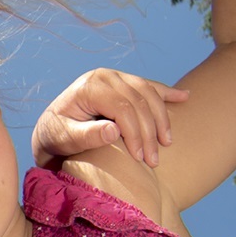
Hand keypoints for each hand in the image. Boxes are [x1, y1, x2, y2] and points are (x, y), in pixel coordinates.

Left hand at [32, 70, 188, 166]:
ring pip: (148, 94)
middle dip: (150, 131)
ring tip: (166, 142)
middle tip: (153, 160)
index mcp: (90, 86)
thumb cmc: (55, 136)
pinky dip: (167, 93)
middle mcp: (105, 76)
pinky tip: (185, 97)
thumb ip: (86, 135)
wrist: (50, 129)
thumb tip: (114, 131)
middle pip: (138, 101)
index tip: (139, 157)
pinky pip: (149, 87)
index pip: (122, 107)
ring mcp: (116, 77)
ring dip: (161, 118)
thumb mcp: (63, 138)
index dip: (135, 133)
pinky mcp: (123, 83)